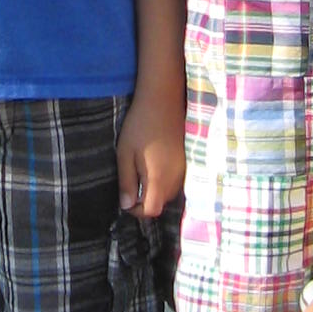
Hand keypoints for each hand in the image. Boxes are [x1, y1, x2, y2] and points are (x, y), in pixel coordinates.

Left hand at [116, 85, 183, 217]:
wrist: (163, 100)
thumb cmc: (140, 126)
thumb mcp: (125, 154)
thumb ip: (127, 182)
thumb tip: (126, 205)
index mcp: (159, 179)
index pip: (151, 211)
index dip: (136, 211)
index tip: (126, 198)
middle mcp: (176, 178)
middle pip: (161, 203)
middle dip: (146, 200)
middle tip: (131, 182)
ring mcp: (184, 169)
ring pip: (170, 192)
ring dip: (156, 189)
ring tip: (142, 170)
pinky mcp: (187, 160)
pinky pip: (176, 180)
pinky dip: (165, 179)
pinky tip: (155, 162)